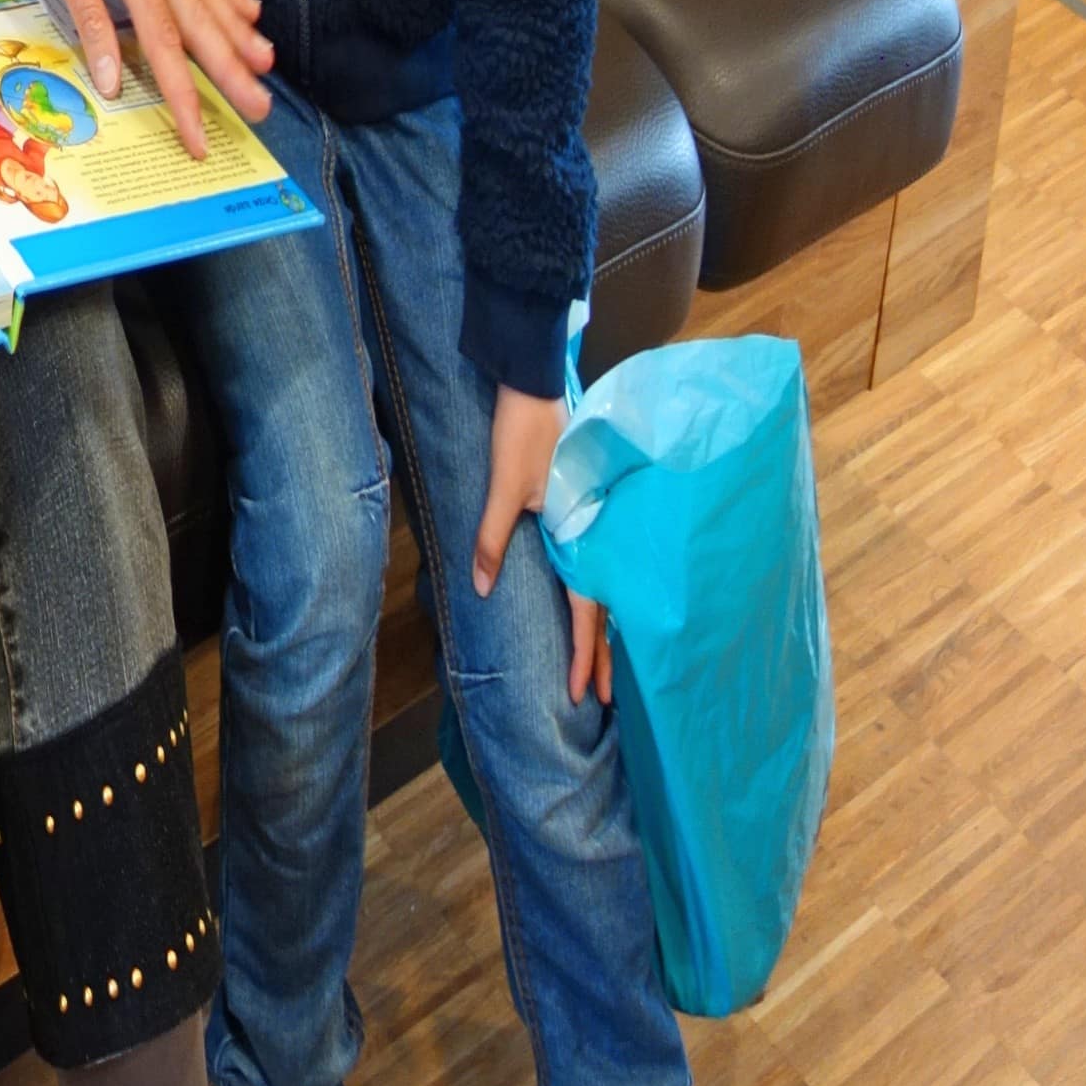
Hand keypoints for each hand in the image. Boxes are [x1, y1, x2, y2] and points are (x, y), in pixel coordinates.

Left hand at [24, 0, 271, 155]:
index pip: (163, 40)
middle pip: (200, 23)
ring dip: (239, 36)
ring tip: (266, 68)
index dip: (183, 91)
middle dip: (230, 71)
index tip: (199, 134)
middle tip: (261, 109)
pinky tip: (252, 15)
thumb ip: (88, 12)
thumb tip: (111, 78)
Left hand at [473, 382, 611, 706]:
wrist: (534, 382)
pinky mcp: (581, 506)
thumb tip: (479, 587)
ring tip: (604, 669)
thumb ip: (492, 538)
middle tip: (606, 703)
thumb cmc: (522, 431)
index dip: (585, 656)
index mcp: (577, 535)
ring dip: (602, 631)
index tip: (586, 696)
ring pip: (602, 588)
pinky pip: (594, 563)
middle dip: (602, 657)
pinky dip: (597, 595)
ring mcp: (589, 521)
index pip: (586, 612)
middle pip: (601, 609)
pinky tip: (595, 607)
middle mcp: (590, 534)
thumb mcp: (502, 486)